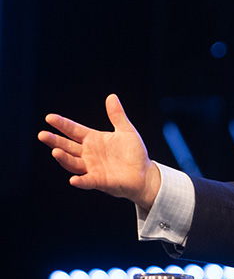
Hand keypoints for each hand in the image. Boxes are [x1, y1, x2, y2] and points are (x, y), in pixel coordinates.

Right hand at [38, 94, 159, 209]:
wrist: (145, 174)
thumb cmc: (134, 153)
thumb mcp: (126, 131)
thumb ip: (117, 116)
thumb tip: (112, 96)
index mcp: (93, 140)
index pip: (73, 130)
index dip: (62, 124)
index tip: (49, 118)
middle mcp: (88, 154)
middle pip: (67, 146)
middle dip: (55, 141)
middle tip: (42, 135)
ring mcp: (92, 168)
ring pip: (73, 163)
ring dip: (64, 158)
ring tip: (55, 151)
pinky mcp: (99, 181)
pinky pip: (87, 181)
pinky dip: (80, 181)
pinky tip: (74, 180)